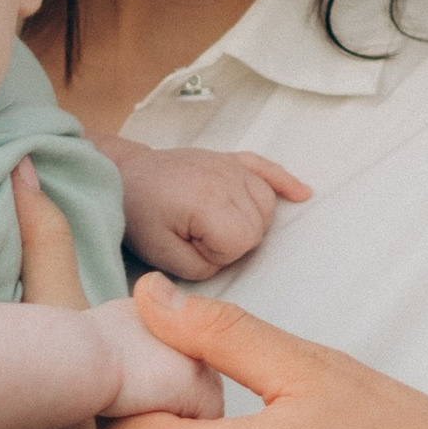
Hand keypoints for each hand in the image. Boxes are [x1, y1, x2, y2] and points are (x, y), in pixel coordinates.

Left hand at [104, 139, 311, 279]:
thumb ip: (202, 269)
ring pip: (266, 204)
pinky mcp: (231, 159)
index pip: (243, 242)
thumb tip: (229, 260)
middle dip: (232, 240)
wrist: (124, 175)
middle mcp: (227, 178)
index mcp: (209, 200)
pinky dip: (284, 181)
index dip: (219, 254)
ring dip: (249, 220)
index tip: (191, 247)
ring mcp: (231, 165)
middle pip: (259, 226)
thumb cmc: (139, 216)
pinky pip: (267, 169)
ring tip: (216, 223)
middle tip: (196, 236)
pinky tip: (303, 193)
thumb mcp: (162, 255)